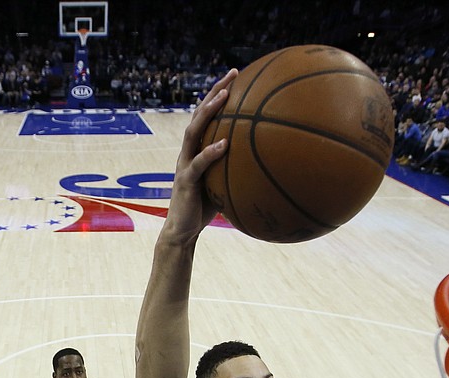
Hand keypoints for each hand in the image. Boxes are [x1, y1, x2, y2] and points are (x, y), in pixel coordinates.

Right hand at [162, 69, 237, 244]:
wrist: (182, 231)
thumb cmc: (204, 209)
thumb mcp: (223, 185)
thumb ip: (235, 171)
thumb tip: (266, 166)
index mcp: (196, 150)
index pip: (207, 116)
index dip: (219, 95)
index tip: (237, 77)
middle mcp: (188, 151)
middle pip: (199, 113)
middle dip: (216, 92)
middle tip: (233, 75)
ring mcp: (185, 164)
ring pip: (194, 131)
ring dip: (209, 112)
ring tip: (224, 98)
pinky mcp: (185, 181)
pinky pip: (199, 163)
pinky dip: (211, 152)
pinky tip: (225, 143)